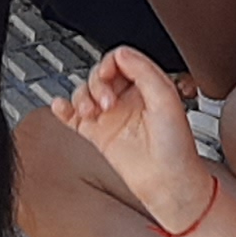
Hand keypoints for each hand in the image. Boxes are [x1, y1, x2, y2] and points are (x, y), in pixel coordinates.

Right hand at [51, 46, 217, 226]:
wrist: (167, 183)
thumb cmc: (176, 147)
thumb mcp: (167, 99)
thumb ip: (145, 71)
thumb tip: (122, 53)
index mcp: (146, 86)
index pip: (121, 61)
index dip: (111, 64)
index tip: (109, 74)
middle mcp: (127, 98)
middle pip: (98, 75)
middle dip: (97, 84)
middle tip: (106, 103)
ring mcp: (110, 116)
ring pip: (84, 92)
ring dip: (81, 97)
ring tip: (90, 112)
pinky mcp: (97, 134)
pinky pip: (72, 117)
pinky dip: (63, 109)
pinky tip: (60, 107)